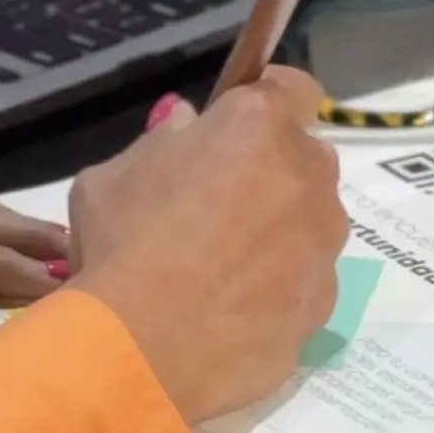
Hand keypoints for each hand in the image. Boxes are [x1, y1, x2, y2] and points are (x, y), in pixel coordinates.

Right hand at [66, 68, 346, 425]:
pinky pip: (302, 281)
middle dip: (269, 169)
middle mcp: (307, 176)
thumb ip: (161, 142)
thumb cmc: (124, 241)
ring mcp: (322, 246)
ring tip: (219, 267)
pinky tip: (227, 310)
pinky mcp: (322, 306)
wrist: (146, 347)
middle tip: (214, 200)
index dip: (266, 100)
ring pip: (308, 222)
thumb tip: (186, 128)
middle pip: (302, 158)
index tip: (234, 123)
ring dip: (277, 230)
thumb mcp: (111, 174)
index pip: (293, 86)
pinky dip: (276, 287)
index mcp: (258, 126)